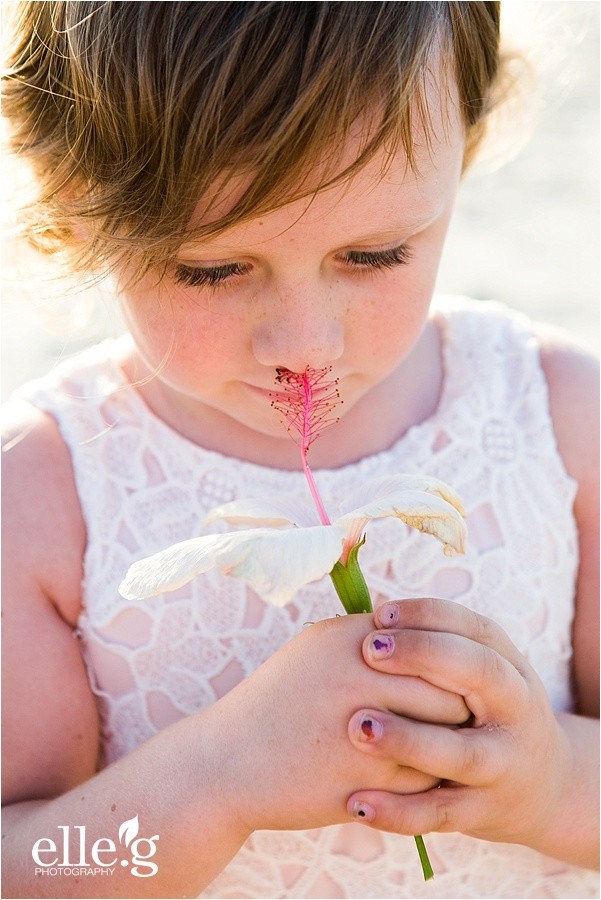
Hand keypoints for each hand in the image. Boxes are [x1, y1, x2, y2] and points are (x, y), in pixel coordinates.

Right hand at [213, 611, 469, 834]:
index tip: (456, 678)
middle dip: (462, 706)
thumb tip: (432, 629)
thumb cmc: (280, 699)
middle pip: (450, 690)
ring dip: (454, 744)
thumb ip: (373, 633)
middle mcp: (361, 678)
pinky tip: (422, 774)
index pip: (436, 644)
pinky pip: (427, 780)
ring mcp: (364, 733)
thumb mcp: (319, 647)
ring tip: (451, 744)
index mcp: (353, 638)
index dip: (453, 664)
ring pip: (446, 738)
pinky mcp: (365, 783)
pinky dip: (432, 779)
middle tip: (466, 716)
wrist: (228, 762)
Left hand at [347, 598, 571, 850]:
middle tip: (369, 650)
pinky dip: (398, 812)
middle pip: (481, 673)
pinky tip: (356, 802)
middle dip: (425, 655)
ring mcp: (502, 765)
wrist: (538, 785)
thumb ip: (436, 645)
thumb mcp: (480, 672)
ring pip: (460, 753)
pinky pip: (438, 814)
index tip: (379, 615)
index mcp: (510, 667)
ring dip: (408, 740)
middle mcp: (515, 711)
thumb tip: (370, 615)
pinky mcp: (482, 813)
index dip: (428, 616)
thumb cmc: (483, 710)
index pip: (475, 628)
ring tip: (358, 726)